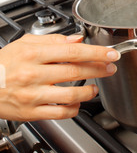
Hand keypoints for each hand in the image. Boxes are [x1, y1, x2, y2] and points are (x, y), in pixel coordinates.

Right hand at [0, 34, 119, 120]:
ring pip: (71, 94)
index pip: (72, 51)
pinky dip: (74, 108)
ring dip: (89, 90)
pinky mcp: (32, 112)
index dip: (95, 53)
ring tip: (95, 87)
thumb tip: (77, 39)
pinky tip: (77, 101)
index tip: (110, 53)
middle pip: (75, 70)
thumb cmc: (4, 64)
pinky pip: (60, 113)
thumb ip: (53, 40)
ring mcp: (33, 95)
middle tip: (110, 67)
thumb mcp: (25, 44)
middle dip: (98, 69)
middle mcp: (34, 74)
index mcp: (33, 54)